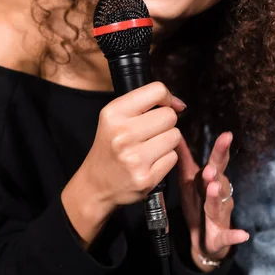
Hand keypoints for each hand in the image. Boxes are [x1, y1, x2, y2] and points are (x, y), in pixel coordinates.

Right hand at [62, 82, 184, 245]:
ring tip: (149, 148)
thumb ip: (144, 104)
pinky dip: (165, 159)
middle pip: (169, 116)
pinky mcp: (145, 178)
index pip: (156, 91)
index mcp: (113, 114)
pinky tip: (149, 162)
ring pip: (175, 136)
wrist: (95, 184)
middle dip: (165, 123)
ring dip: (167, 142)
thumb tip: (179, 104)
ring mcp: (134, 158)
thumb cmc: (109, 148)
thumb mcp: (113, 118)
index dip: (166, 98)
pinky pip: (172, 157)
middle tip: (150, 133)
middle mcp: (122, 134)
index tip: (162, 106)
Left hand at [176, 132, 248, 271]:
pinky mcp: (222, 235)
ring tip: (213, 188)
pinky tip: (243, 234)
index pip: (217, 163)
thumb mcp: (189, 181)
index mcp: (211, 182)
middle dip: (216, 173)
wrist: (203, 240)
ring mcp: (222, 215)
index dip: (221, 150)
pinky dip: (235, 235)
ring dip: (216, 197)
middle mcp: (220, 196)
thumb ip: (185, 159)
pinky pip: (228, 235)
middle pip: (220, 181)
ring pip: (220, 204)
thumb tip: (177, 136)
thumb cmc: (198, 205)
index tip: (227, 135)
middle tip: (210, 167)